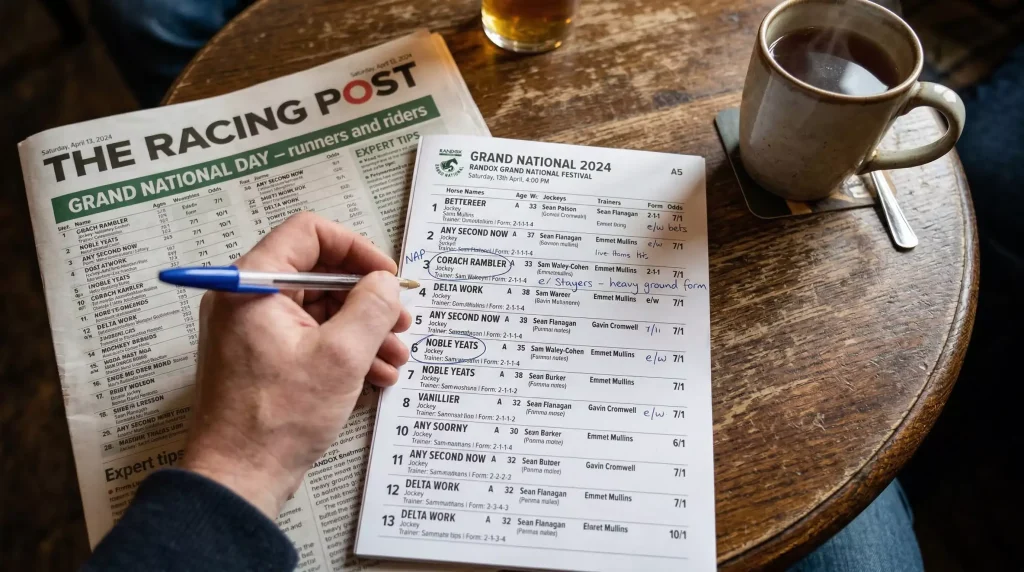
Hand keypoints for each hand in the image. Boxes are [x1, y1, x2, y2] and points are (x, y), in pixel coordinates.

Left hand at [180, 212, 410, 517]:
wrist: (240, 477)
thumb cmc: (275, 420)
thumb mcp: (341, 356)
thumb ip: (371, 307)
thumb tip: (385, 283)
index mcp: (252, 285)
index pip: (309, 233)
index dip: (356, 249)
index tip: (385, 276)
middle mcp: (247, 300)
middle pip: (318, 273)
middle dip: (366, 297)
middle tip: (398, 318)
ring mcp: (254, 331)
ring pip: (321, 309)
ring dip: (363, 328)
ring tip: (395, 353)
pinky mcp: (263, 358)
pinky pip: (311, 338)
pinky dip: (345, 350)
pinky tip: (376, 373)